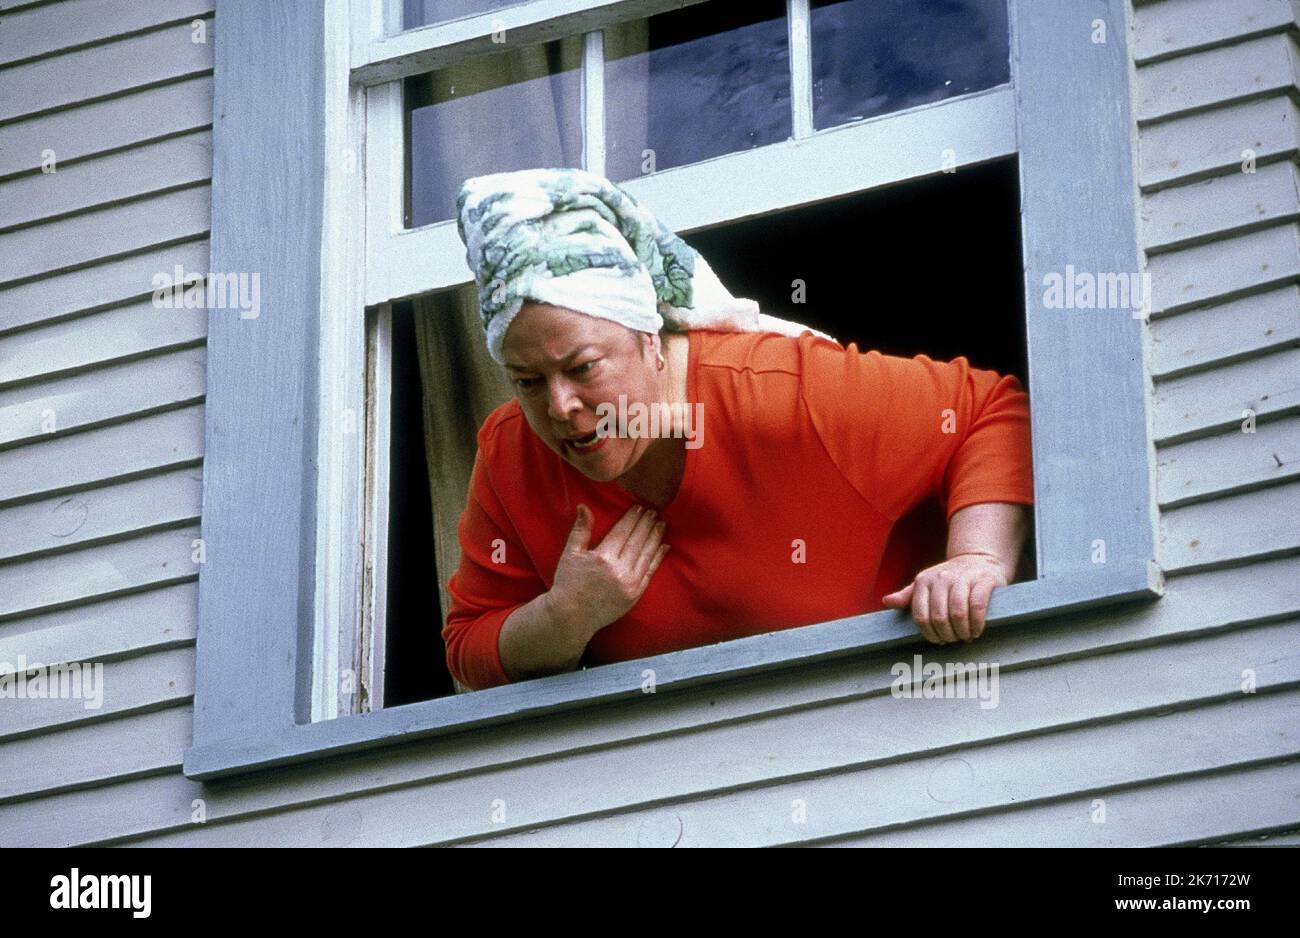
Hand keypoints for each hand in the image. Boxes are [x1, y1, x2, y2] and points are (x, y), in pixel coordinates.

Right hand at [548, 503, 668, 638]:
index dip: (632, 518)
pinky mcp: (635, 595)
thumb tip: (584, 506)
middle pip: (637, 541)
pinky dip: (658, 558)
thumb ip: (581, 530)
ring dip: (655, 538)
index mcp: (602, 558)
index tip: (640, 507)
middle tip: (655, 512)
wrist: (572, 616)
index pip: (622, 532)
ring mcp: (629, 584)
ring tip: (661, 524)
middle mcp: (619, 570)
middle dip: (646, 524)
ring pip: (646, 555)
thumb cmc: (568, 583)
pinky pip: (650, 573)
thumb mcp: (570, 554)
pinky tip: (664, 547)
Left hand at [880, 552, 1010, 643]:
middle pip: (939, 617)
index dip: (929, 633)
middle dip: (947, 635)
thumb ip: (907, 596)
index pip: (920, 616)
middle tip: (953, 640)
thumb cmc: (948, 579)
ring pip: (957, 613)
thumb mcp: (925, 585)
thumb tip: (887, 602)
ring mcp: (963, 578)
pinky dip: (976, 624)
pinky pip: (977, 606)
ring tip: (965, 637)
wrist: (978, 560)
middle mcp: (941, 578)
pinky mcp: (983, 581)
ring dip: (962, 631)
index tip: (937, 640)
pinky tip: (976, 631)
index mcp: (923, 581)